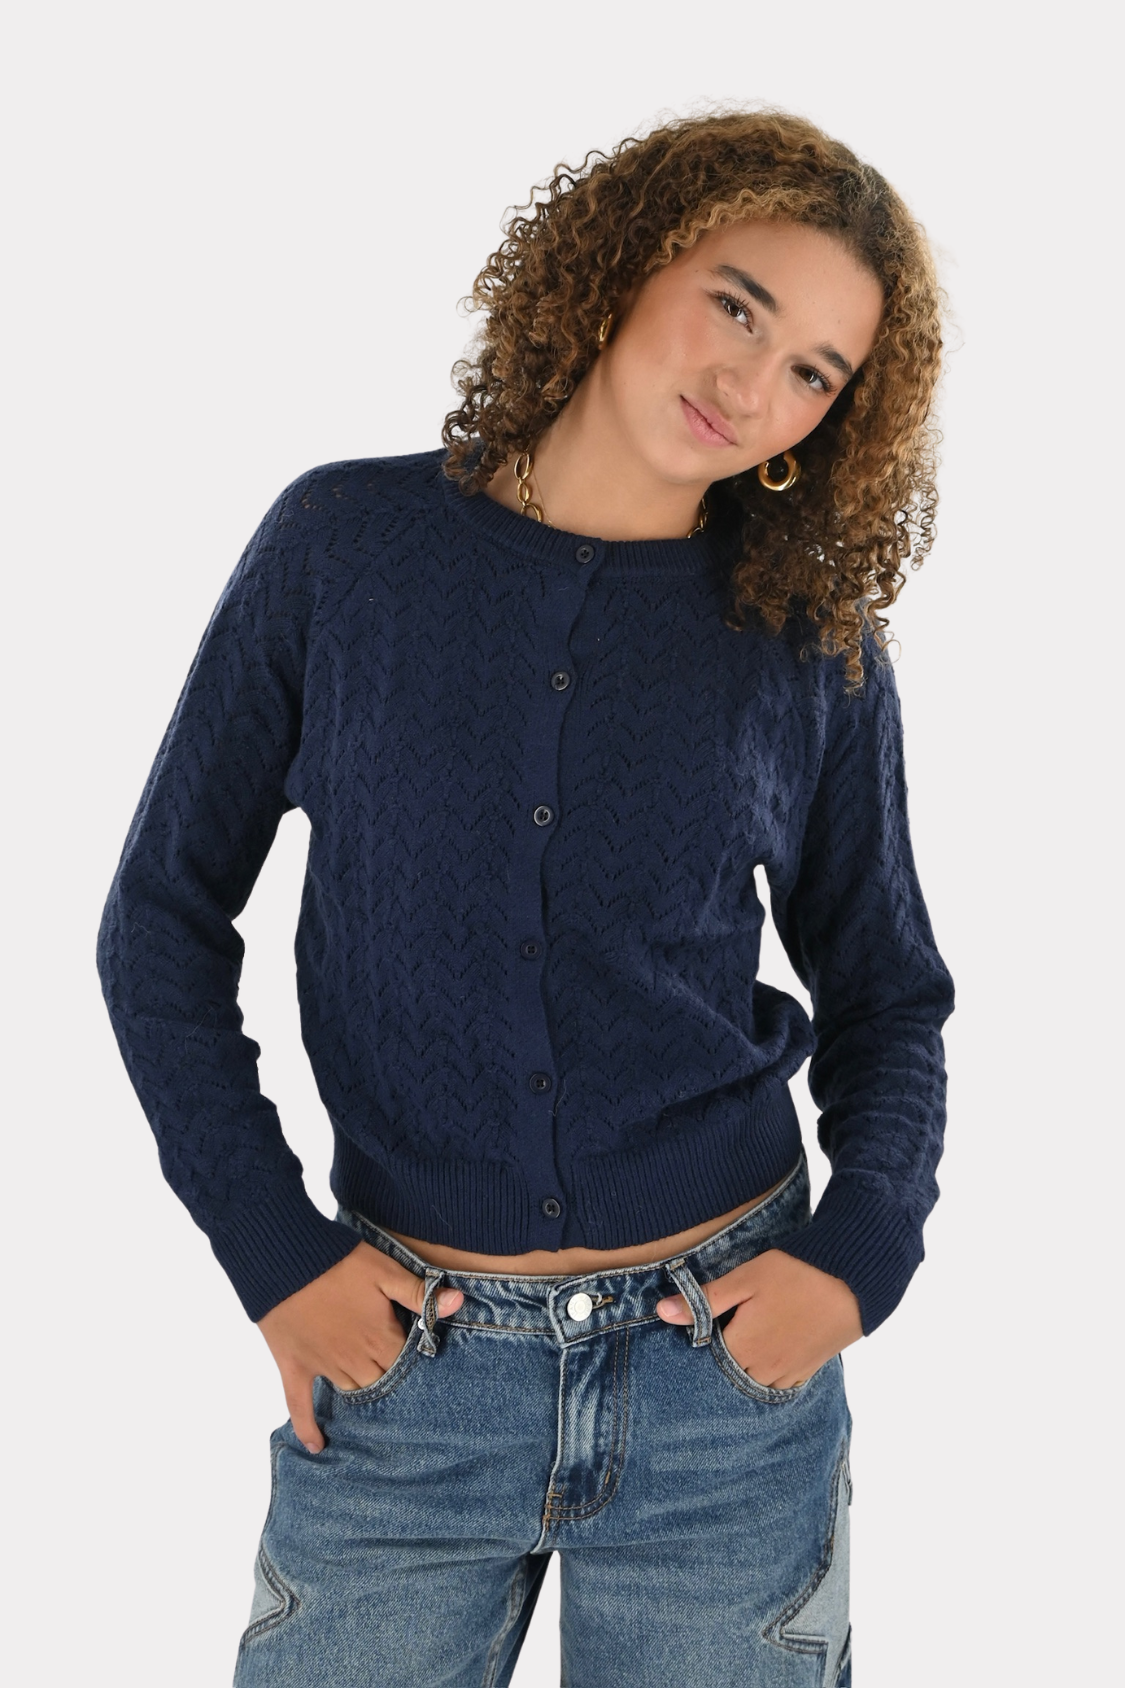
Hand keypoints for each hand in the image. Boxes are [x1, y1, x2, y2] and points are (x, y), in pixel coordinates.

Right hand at [256, 1241, 463, 1452]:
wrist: (286, 1260)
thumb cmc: (339, 1261)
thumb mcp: (386, 1270)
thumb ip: (420, 1293)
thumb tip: (459, 1303)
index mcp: (379, 1338)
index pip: (405, 1363)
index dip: (413, 1360)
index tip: (418, 1359)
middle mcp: (354, 1359)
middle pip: (380, 1382)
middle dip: (390, 1379)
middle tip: (396, 1378)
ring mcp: (323, 1366)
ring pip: (350, 1391)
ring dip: (361, 1393)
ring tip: (372, 1401)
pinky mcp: (294, 1367)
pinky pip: (299, 1405)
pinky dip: (308, 1427)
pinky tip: (316, 1446)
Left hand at [655, 1248, 861, 1388]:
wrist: (851, 1280)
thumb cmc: (794, 1274)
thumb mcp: (744, 1279)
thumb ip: (704, 1300)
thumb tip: (662, 1312)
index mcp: (743, 1347)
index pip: (707, 1359)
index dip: (702, 1342)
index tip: (702, 1327)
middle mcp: (764, 1369)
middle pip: (730, 1374)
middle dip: (723, 1357)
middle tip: (724, 1331)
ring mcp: (789, 1372)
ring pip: (754, 1381)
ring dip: (746, 1366)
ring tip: (746, 1339)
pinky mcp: (809, 1370)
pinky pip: (780, 1382)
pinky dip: (769, 1371)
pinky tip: (769, 1351)